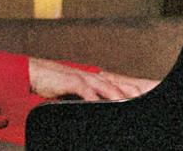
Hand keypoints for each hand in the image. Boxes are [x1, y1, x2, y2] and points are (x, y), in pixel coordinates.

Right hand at [29, 57, 159, 100]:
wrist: (36, 74)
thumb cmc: (56, 86)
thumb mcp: (77, 96)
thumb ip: (89, 101)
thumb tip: (98, 109)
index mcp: (96, 81)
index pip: (120, 86)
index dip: (134, 90)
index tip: (146, 97)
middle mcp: (93, 78)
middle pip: (118, 84)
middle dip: (133, 91)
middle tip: (145, 99)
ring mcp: (83, 78)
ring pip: (105, 86)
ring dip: (117, 94)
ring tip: (126, 103)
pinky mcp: (71, 81)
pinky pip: (85, 89)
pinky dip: (93, 96)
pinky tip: (98, 103)